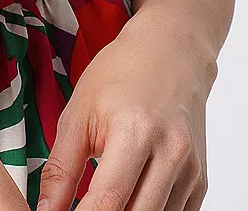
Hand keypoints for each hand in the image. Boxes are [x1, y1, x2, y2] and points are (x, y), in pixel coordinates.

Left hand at [35, 5, 216, 210]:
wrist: (169, 52)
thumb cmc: (120, 73)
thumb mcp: (78, 112)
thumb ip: (61, 167)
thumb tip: (48, 210)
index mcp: (135, 131)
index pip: (108, 199)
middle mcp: (170, 153)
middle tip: (81, 208)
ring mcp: (190, 169)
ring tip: (102, 200)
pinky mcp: (200, 180)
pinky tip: (129, 199)